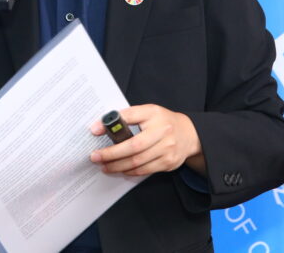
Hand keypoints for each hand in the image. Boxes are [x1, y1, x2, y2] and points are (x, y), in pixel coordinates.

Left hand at [89, 104, 203, 176]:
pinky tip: (121, 169)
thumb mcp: (147, 112)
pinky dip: (130, 171)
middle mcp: (163, 131)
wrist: (189, 134)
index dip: (113, 123)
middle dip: (111, 154)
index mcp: (154, 114)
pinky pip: (145, 170)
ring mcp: (167, 149)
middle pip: (133, 146)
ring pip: (138, 162)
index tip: (94, 130)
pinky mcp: (169, 163)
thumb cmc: (162, 122)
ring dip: (118, 166)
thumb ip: (127, 117)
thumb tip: (100, 126)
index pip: (131, 116)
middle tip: (96, 157)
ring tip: (105, 166)